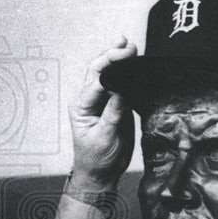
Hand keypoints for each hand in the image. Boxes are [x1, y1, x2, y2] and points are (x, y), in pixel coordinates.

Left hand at [67, 37, 136, 189]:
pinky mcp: (115, 106)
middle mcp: (90, 100)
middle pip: (98, 70)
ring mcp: (103, 102)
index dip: (110, 65)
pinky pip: (121, 85)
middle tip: (127, 44)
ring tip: (130, 46)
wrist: (101, 174)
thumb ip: (112, 114)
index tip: (126, 56)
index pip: (95, 80)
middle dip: (111, 55)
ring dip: (118, 60)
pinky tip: (136, 63)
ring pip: (108, 74)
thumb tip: (121, 92)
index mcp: (81, 106)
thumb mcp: (104, 138)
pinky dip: (128, 73)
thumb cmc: (96, 159)